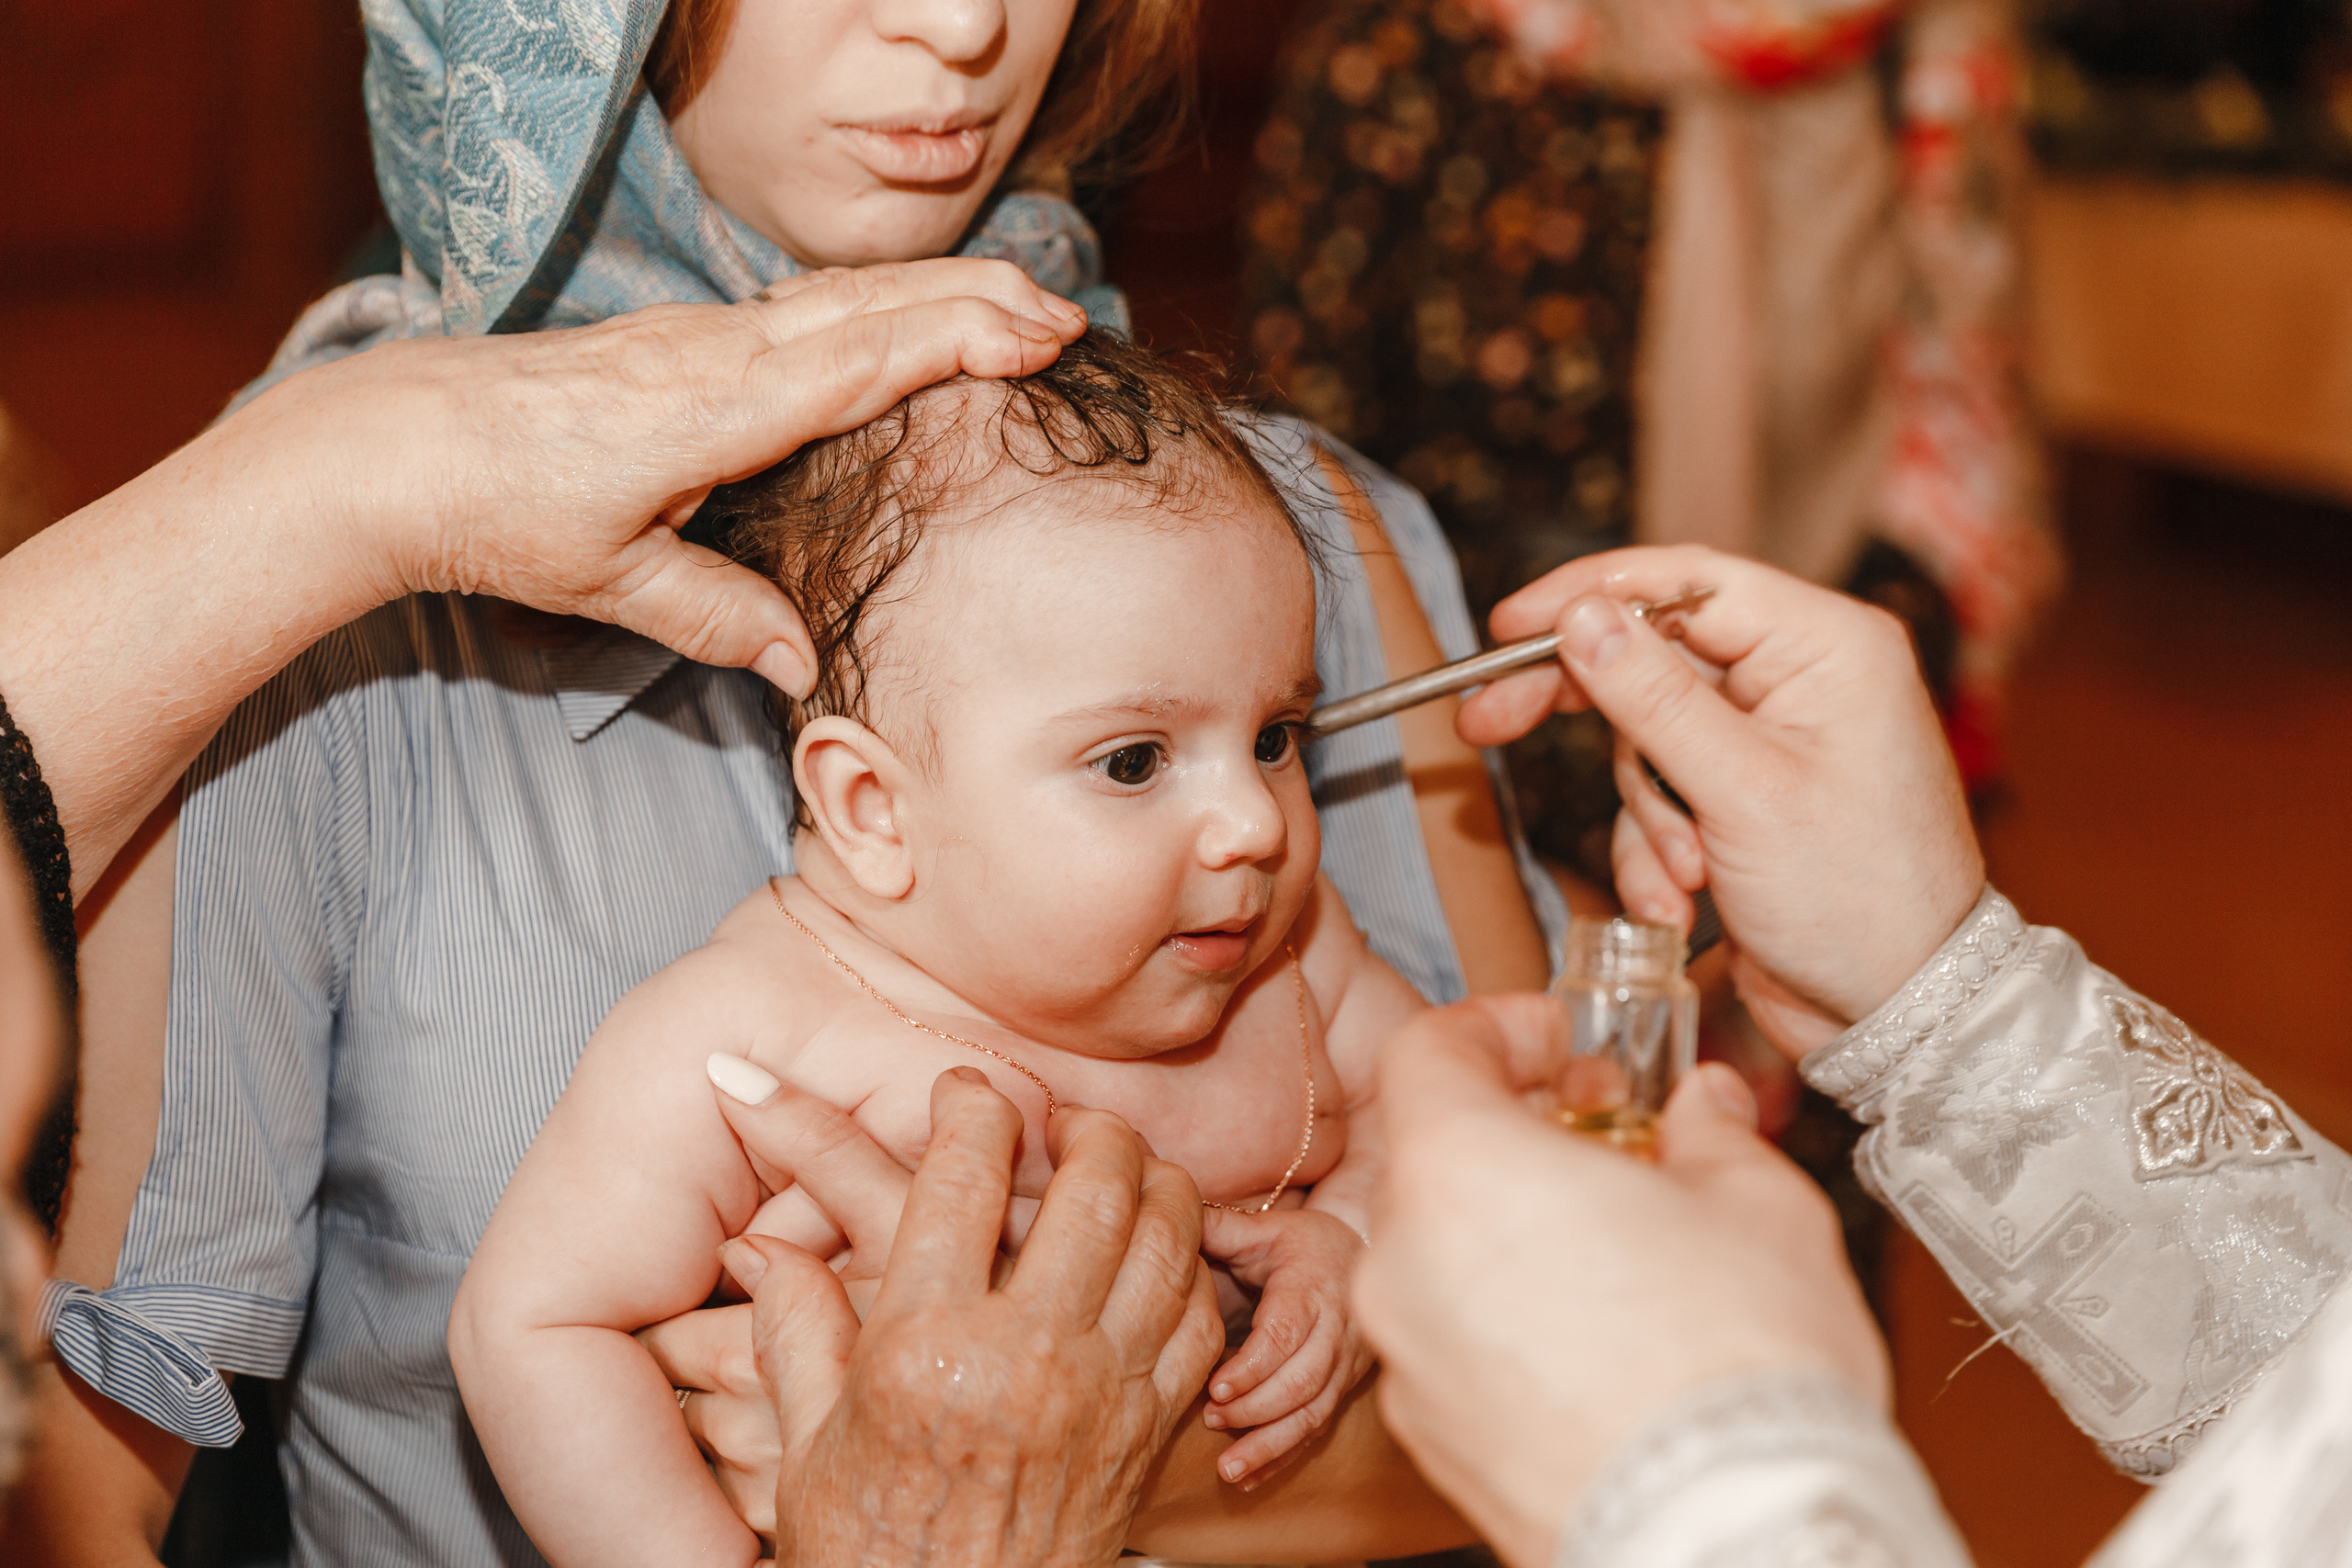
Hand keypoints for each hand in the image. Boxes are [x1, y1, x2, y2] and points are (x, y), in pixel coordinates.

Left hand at [3, 257, 1087, 890]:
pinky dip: (877, 303)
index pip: (852, 363)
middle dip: (971, 300)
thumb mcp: (608, 582)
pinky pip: (802, 307)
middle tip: (1066, 312)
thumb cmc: (497, 512)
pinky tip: (909, 314)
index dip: (949, 344)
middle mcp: (711, 355)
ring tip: (1018, 297)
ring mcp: (696, 336)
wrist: (396, 443)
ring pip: (837, 296)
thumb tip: (802, 665)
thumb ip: (715, 618)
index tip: (1032, 336)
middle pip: (863, 308)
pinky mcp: (682, 339)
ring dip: (933, 291)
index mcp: (706, 410)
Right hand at [700, 1067, 1225, 1565]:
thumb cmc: (870, 1554)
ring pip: (1168, 1235)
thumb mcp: (808, 1442)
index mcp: (927, 1346)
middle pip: (1097, 1184)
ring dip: (1152, 1181)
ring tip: (1119, 1168)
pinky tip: (1154, 1254)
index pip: (965, 1175)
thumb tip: (756, 1248)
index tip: (965, 1092)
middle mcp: (1027, 1357)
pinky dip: (1188, 1266)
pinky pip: (1199, 1314)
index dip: (972, 1106)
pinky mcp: (1150, 1429)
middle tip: (1062, 1120)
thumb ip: (794, 1327)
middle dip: (1086, 1126)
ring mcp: (1104, 1392)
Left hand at [1197, 1207, 1373, 1486]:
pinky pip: (1316, 1429)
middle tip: (1211, 1420)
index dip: (1254, 1367)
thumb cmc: (1305, 1243)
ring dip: (1270, 1444)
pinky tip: (1249, 1478)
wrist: (1365, 1259)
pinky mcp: (1342, 1389)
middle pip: (1303, 1382)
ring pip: (1313, 1413)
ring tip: (1228, 1469)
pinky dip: (1283, 1457)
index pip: (1287, 1335)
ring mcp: (1344, 1365)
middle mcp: (1336, 1331)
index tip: (1216, 1389)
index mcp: (1314, 1289)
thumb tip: (1167, 1217)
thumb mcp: (1267, 1227)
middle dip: (1256, 1409)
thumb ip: (1222, 1227)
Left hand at [1355, 996, 1887, 1567]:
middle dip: (1516, 1135)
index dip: (1498, 1029)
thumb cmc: (1739, 1366)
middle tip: (1611, 1143)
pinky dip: (1504, 1320)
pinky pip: (1451, 1343)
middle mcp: (1404, 1259)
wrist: (1726, 1534)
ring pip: (1438, 1255)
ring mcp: (1408, 1359)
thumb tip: (1705, 1108)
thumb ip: (1712, 1133)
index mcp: (1461, 1169)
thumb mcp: (1758, 1206)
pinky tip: (1598, 1338)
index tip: (1564, 1044)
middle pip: (1432, 1156)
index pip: (1429, 1052)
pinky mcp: (1431, 1438)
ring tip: (1619, 1249)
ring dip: (1510, 1232)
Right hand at [1456, 544, 1982, 1051]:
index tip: (1508, 626)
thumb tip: (1580, 617)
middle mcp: (1800, 679)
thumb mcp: (1742, 792)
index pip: (1686, 581)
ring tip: (1684, 874)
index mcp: (1825, 646)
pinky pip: (1660, 798)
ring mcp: (1770, 742)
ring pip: (1644, 739)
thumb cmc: (1862, 901)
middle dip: (1581, 706)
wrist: (1904, 1016)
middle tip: (1490, 720)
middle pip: (1651, 654)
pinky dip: (1656, 852)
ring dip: (1645, 816)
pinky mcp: (1743, 799)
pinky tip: (1684, 903)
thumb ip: (1652, 697)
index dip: (1588, 594)